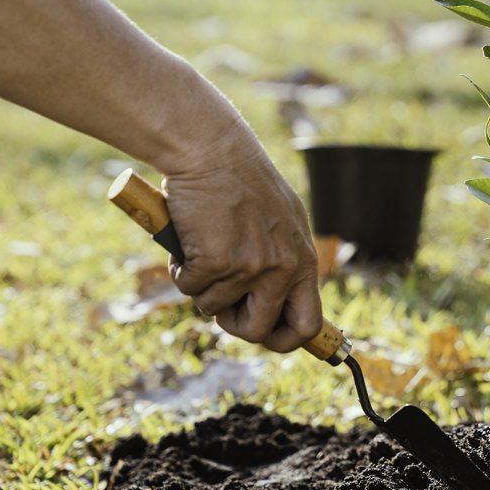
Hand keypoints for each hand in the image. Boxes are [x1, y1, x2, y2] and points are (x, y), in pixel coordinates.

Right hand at [160, 131, 323, 353]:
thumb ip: (285, 261)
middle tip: (220, 298)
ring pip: (214, 309)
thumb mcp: (282, 222)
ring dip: (202, 286)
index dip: (284, 340)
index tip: (266, 337)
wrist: (212, 149)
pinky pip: (190, 288)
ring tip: (204, 248)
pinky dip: (182, 270)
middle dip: (232, 322)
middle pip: (258, 331)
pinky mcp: (217, 261)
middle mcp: (284, 268)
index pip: (308, 324)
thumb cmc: (242, 182)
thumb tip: (278, 304)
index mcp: (304, 260)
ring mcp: (252, 267)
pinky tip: (188, 240)